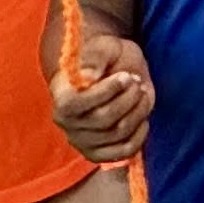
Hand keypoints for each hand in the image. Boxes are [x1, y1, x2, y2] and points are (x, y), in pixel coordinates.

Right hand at [52, 25, 155, 166]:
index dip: (107, 91)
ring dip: (138, 111)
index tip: (125, 76)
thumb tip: (90, 77)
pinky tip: (143, 118)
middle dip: (128, 98)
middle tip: (136, 82)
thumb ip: (96, 59)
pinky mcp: (99, 154)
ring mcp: (82, 141)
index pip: (78, 103)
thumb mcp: (103, 48)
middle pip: (104, 119)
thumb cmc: (106, 59)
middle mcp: (66, 123)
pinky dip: (140, 135)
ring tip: (141, 94)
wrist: (113, 72)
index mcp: (60, 96)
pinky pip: (125, 152)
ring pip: (118, 133)